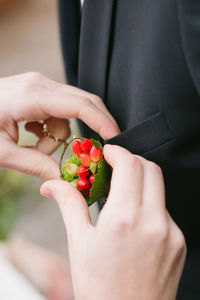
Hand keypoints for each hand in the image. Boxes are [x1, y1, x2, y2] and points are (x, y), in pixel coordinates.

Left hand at [0, 72, 118, 178]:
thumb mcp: (0, 152)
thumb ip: (33, 165)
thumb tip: (61, 178)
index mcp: (33, 96)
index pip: (81, 105)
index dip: (103, 121)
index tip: (116, 139)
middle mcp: (40, 84)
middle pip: (83, 102)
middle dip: (90, 129)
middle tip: (91, 153)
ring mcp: (38, 85)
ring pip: (68, 112)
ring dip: (58, 136)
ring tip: (33, 148)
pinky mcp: (36, 91)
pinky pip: (56, 111)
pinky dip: (49, 129)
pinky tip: (30, 134)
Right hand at [41, 145, 185, 299]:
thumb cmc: (99, 287)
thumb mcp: (79, 243)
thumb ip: (68, 204)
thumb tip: (52, 185)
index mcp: (123, 219)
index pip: (130, 164)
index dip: (118, 151)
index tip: (108, 153)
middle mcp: (152, 222)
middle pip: (150, 168)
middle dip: (132, 161)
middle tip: (115, 169)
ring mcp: (171, 232)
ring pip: (159, 188)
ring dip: (141, 182)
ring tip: (123, 197)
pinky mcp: (179, 242)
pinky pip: (165, 210)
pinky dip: (150, 205)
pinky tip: (136, 221)